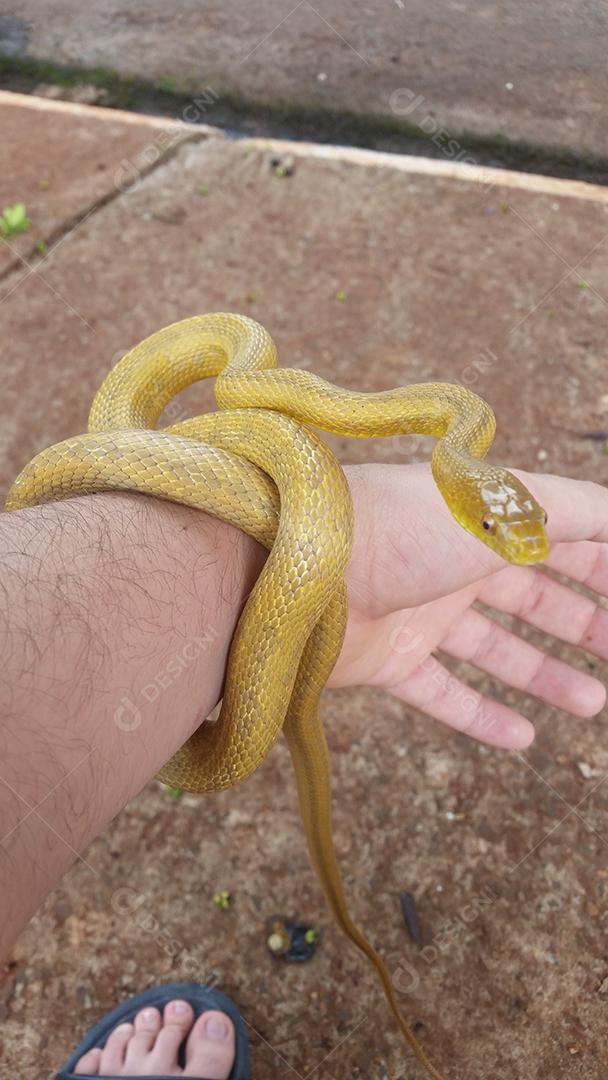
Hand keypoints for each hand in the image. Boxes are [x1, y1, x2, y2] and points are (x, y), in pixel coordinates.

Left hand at [330, 462, 607, 748]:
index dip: (600, 566)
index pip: (555, 540)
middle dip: (579, 622)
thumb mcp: (504, 507)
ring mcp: (417, 614)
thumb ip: (575, 510)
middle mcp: (450, 565)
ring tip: (593, 701)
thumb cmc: (403, 526)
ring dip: (543, 674)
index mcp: (479, 522)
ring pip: (493, 649)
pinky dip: (481, 717)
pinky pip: (443, 694)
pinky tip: (523, 739)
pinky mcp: (386, 661)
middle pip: (530, 598)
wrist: (302, 569)